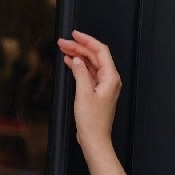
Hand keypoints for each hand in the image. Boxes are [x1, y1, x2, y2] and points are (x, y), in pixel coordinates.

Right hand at [58, 30, 120, 148]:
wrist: (95, 140)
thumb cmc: (93, 122)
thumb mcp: (83, 94)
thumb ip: (80, 73)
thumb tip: (77, 60)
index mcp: (110, 78)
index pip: (100, 51)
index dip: (87, 40)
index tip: (75, 34)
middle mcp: (110, 80)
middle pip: (94, 56)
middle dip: (79, 47)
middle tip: (63, 42)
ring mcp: (104, 86)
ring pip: (91, 64)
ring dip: (78, 56)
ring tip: (63, 49)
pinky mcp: (97, 92)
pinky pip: (89, 73)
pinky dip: (79, 67)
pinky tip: (69, 62)